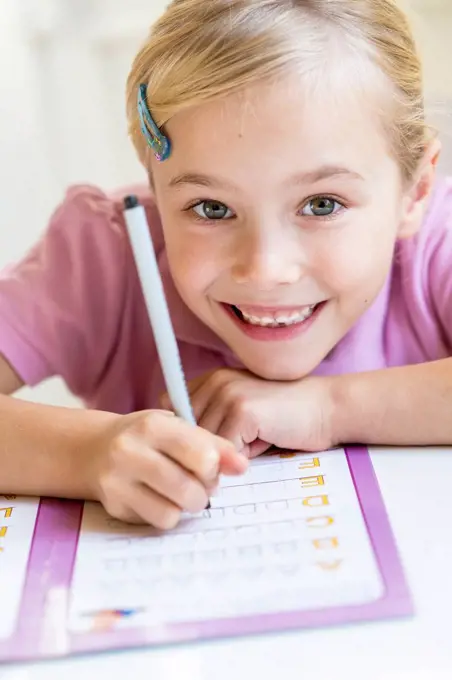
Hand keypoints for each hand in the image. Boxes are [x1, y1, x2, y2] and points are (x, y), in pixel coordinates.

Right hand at [91, 409, 247, 528]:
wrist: (95, 448)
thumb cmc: (148, 438)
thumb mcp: (179, 429)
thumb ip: (214, 444)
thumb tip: (241, 467)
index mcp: (153, 425)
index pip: (201, 454)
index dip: (214, 467)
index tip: (210, 466)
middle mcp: (130, 450)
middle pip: (189, 488)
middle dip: (204, 491)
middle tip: (199, 483)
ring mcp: (117, 480)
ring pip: (174, 511)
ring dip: (186, 506)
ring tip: (181, 492)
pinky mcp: (114, 505)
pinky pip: (158, 521)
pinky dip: (168, 514)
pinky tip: (161, 499)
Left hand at [165, 369, 335, 457]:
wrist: (327, 409)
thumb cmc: (287, 417)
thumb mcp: (243, 414)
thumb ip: (214, 423)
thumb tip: (180, 453)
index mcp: (212, 379)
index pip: (173, 414)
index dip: (187, 437)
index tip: (207, 448)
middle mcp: (216, 381)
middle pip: (186, 433)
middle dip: (206, 450)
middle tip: (237, 452)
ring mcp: (228, 393)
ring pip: (204, 444)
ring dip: (225, 455)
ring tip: (255, 442)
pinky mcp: (243, 410)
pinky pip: (224, 449)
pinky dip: (241, 457)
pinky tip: (265, 441)